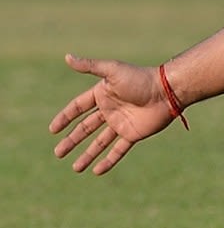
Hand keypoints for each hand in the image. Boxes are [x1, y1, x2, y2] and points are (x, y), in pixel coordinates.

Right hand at [49, 54, 175, 174]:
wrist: (167, 91)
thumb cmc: (140, 78)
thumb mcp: (112, 70)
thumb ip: (90, 66)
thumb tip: (67, 56)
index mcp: (103, 94)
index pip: (78, 107)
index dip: (65, 117)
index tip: (53, 130)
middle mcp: (111, 109)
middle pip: (86, 128)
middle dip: (72, 140)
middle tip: (58, 153)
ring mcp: (122, 123)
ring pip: (100, 142)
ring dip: (87, 155)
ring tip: (75, 168)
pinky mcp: (134, 134)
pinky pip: (118, 150)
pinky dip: (108, 160)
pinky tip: (97, 171)